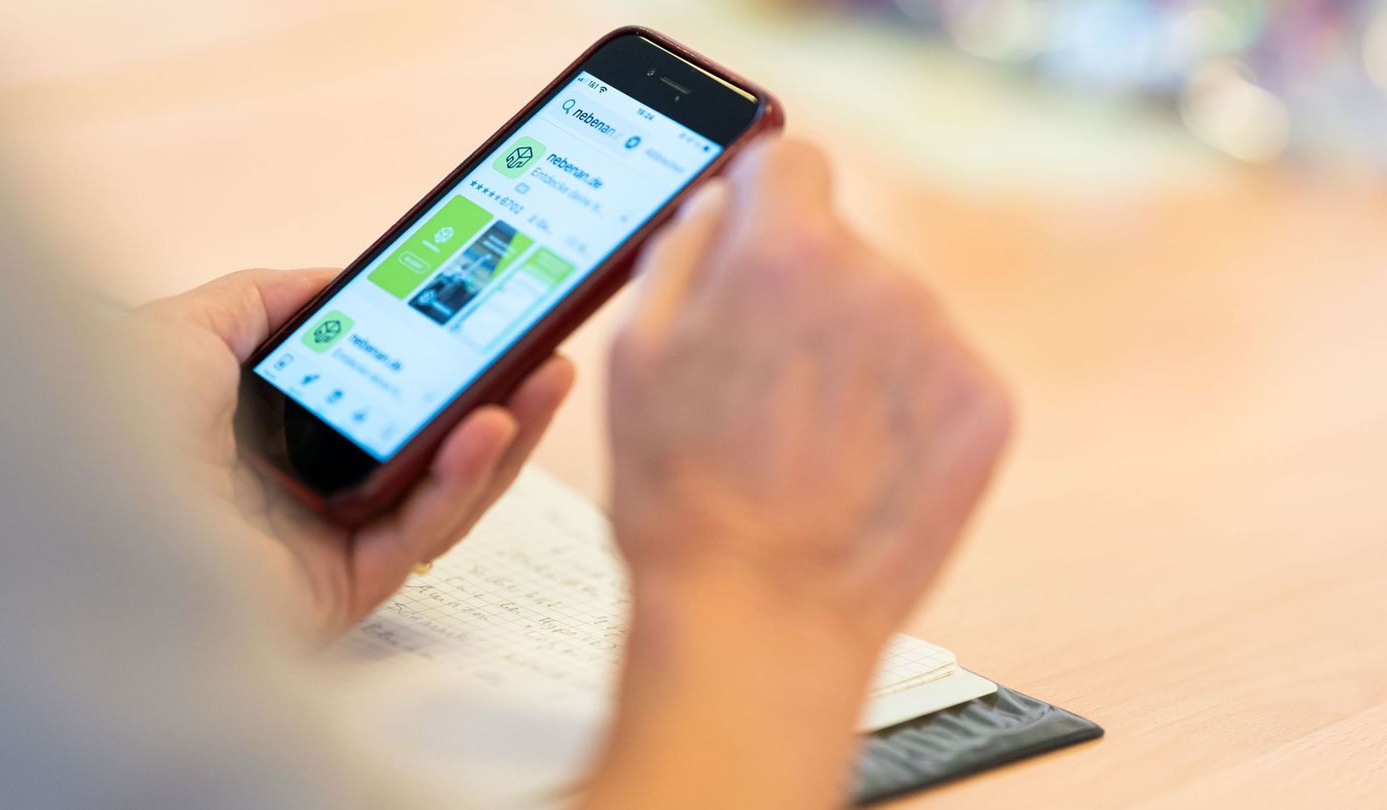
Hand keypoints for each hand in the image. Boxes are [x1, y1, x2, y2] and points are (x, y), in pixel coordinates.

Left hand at [125, 268, 573, 642]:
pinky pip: (417, 536)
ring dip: (502, 436)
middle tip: (547, 350)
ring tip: (548, 377)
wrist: (74, 515)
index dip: (438, 360)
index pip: (381, 397)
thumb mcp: (185, 329)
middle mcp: (304, 488)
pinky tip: (491, 430)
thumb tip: (337, 279)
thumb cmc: (109, 427)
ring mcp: (326, 542)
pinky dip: (460, 483)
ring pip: (440, 493)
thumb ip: (264, 299)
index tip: (488, 318)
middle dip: (497, 397)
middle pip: (428, 445)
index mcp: (272, 432)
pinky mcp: (341, 590)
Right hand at [611, 136, 1011, 655]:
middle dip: (803, 293)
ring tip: (805, 441)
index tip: (753, 242)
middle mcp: (878, 278)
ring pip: (891, 311)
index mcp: (786, 250)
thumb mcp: (635, 351)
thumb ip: (681, 247)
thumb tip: (722, 201)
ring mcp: (941, 344)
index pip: (791, 161)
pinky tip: (854, 464)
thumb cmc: (683, 497)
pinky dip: (901, 405)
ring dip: (854, 352)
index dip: (760, 203)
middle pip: (842, 246)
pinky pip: (936, 372)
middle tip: (761, 383)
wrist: (761, 618)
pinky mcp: (984, 405)